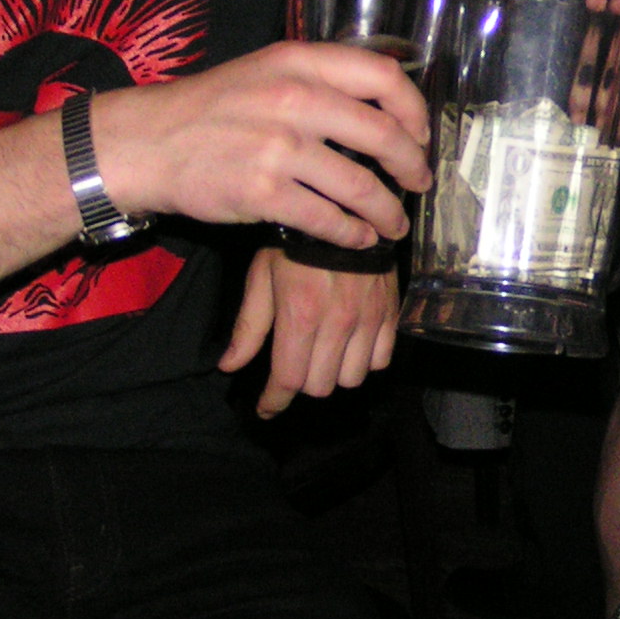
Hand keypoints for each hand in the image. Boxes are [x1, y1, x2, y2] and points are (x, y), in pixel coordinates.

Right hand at [93, 41, 431, 249]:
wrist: (147, 143)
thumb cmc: (212, 108)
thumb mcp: (266, 71)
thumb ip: (319, 81)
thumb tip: (382, 107)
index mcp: (299, 63)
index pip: (383, 76)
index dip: (413, 108)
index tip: (420, 134)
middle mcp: (294, 100)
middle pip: (382, 135)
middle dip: (412, 166)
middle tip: (420, 184)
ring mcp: (278, 147)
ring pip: (360, 185)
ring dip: (387, 210)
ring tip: (395, 224)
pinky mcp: (263, 193)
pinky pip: (326, 219)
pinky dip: (351, 234)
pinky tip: (359, 238)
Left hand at [220, 246, 399, 417]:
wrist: (345, 211)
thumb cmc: (295, 242)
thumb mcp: (262, 276)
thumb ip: (249, 326)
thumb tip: (229, 366)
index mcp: (301, 315)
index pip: (288, 380)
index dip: (273, 401)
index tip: (265, 407)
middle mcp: (337, 324)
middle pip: (319, 386)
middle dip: (301, 384)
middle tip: (293, 369)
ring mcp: (368, 320)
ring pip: (351, 379)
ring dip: (333, 374)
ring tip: (323, 357)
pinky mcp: (390, 313)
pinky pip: (381, 360)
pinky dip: (364, 361)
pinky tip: (351, 346)